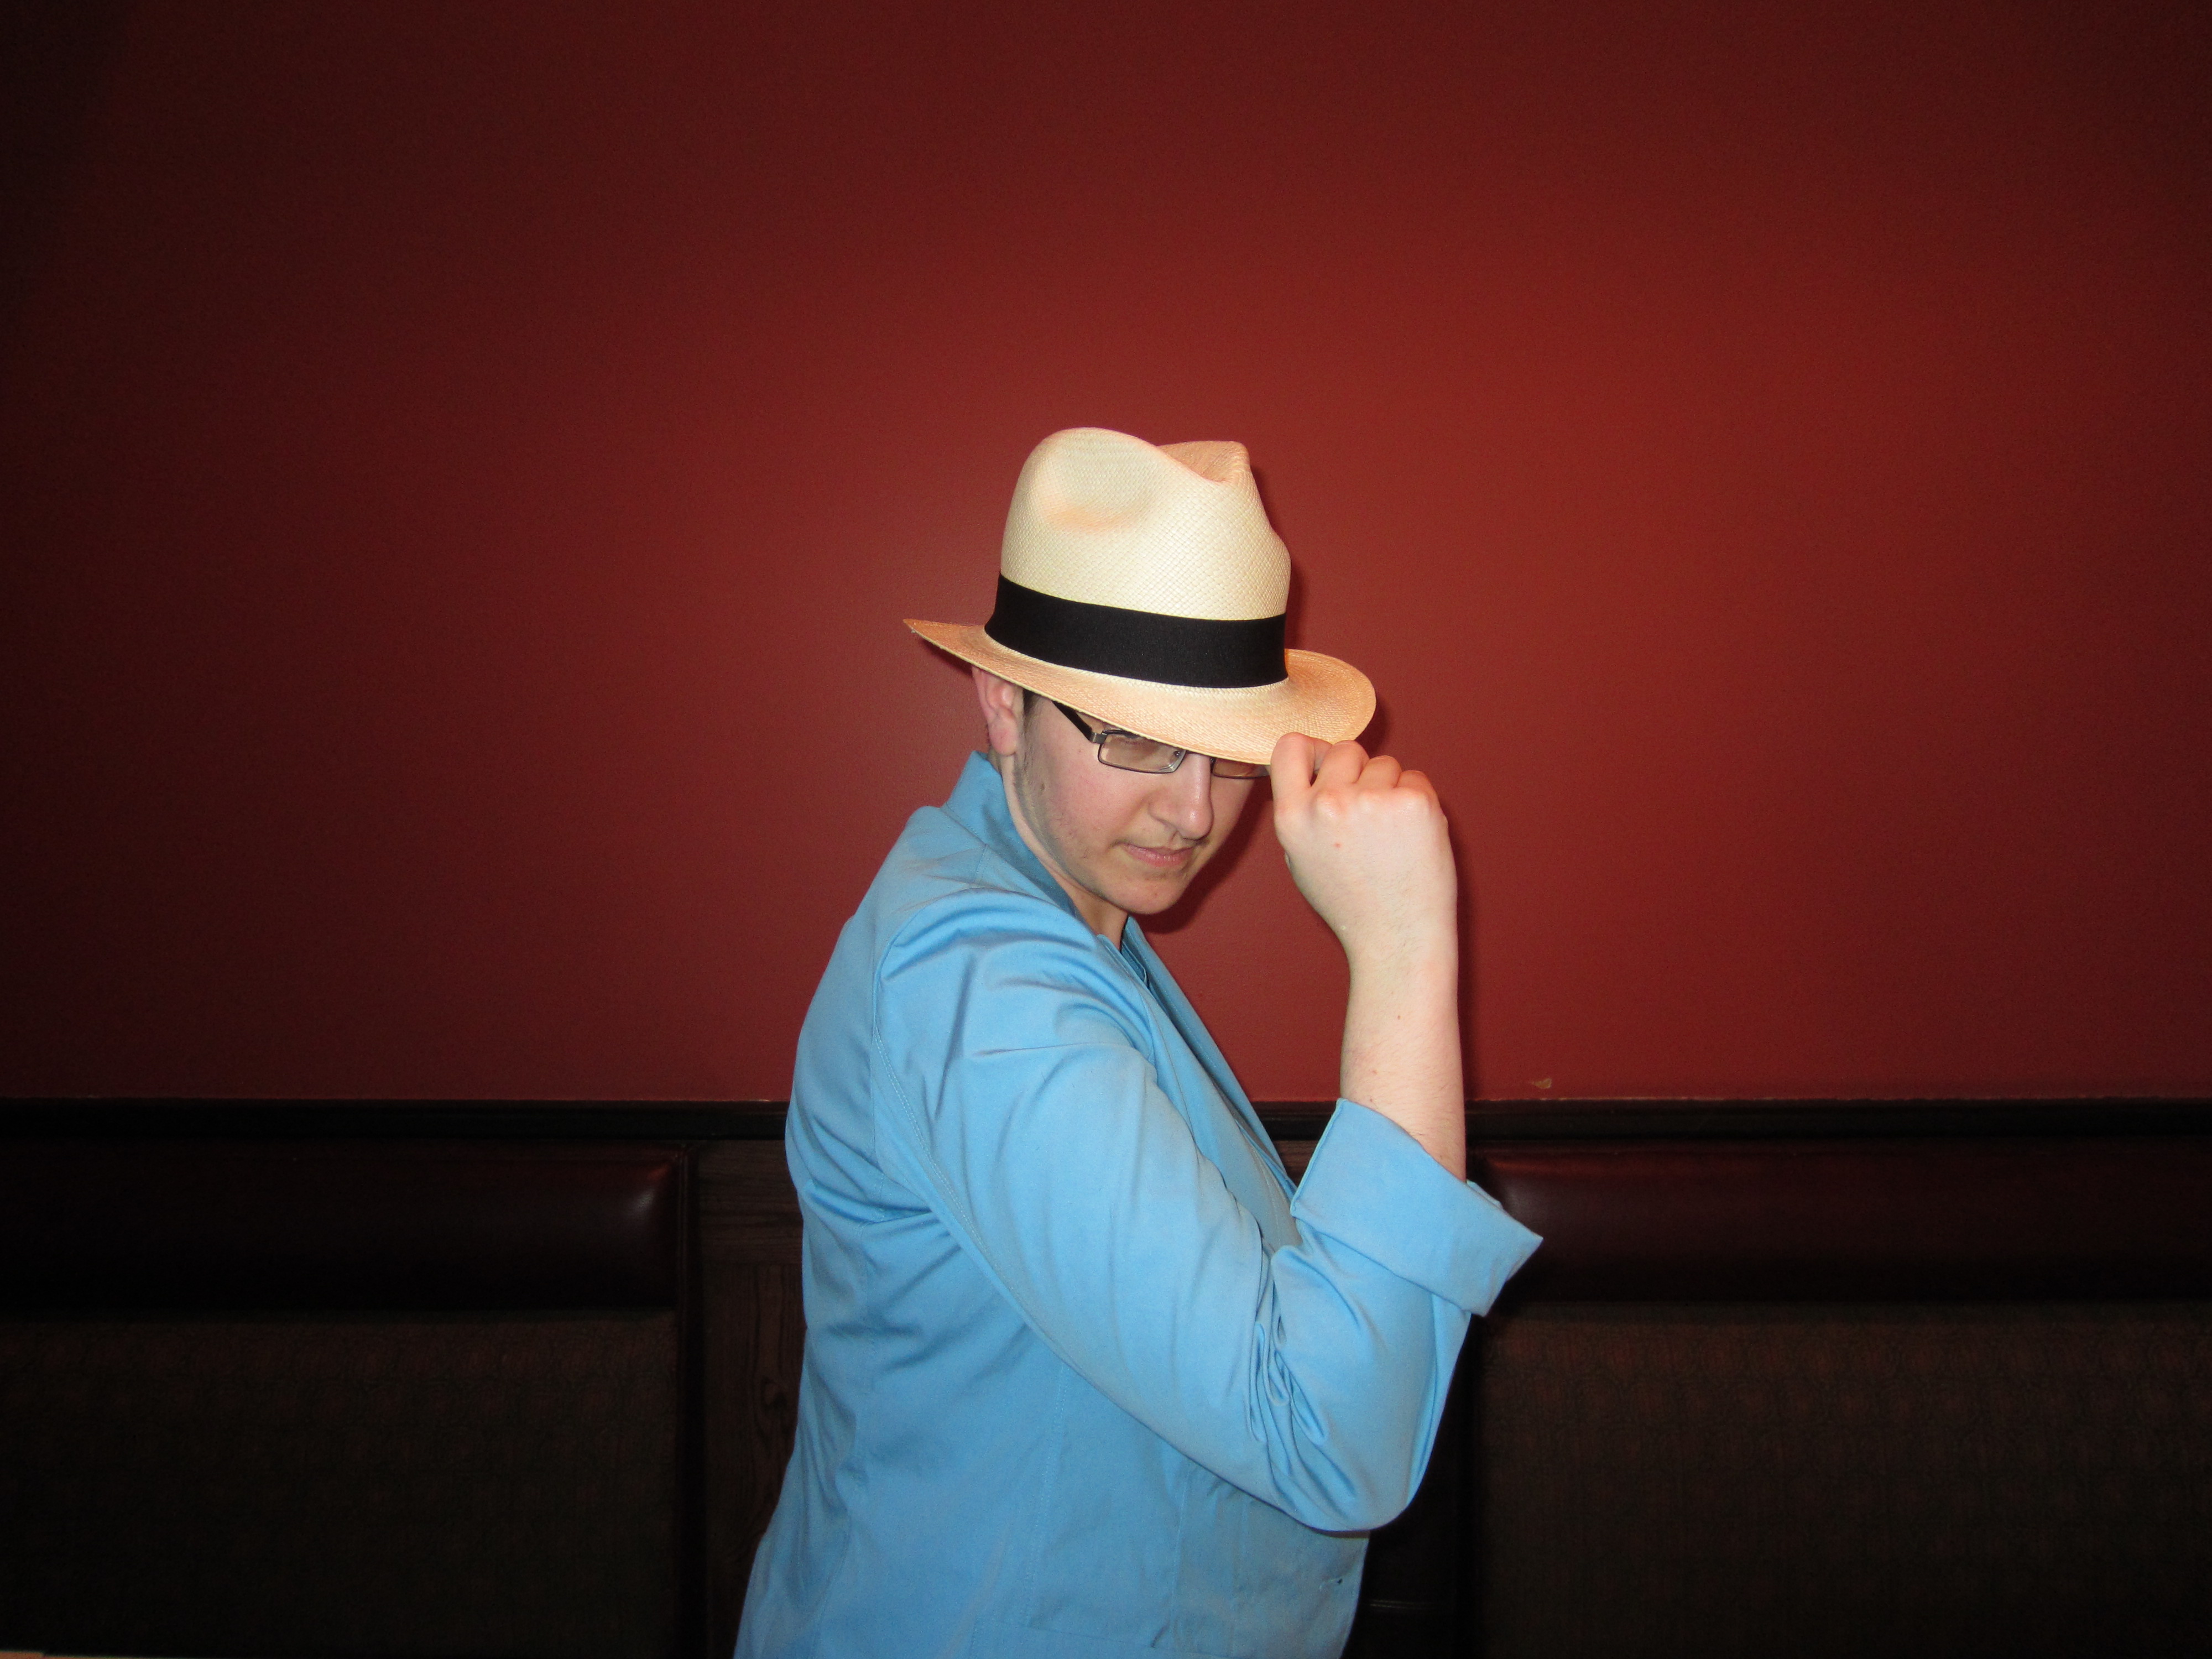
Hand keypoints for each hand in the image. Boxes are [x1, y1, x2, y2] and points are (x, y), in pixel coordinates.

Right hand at [1269, 733, 1456, 975]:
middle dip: (1359, 773)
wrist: (1397, 939)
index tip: (1327, 768)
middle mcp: (1326, 804)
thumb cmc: (1352, 904)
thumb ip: (1302, 809)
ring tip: (1391, 837)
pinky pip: (1415, 778)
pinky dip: (1418, 802)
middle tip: (1368, 817)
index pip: (1290, 745)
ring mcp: (1371, 801)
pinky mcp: (1413, 802)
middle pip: (1345, 749)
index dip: (1313, 751)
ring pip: (1384, 763)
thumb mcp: (1301, 859)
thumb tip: (1311, 761)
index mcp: (1291, 818)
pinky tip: (1412, 838)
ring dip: (1390, 789)